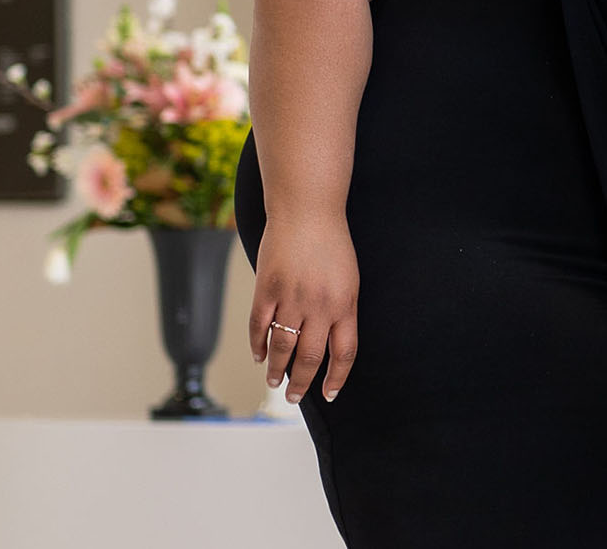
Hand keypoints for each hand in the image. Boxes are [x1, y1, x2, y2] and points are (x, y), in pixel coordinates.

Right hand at [248, 212, 360, 403]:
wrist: (308, 211)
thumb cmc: (332, 245)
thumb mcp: (348, 280)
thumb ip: (340, 311)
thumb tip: (329, 345)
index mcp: (346, 304)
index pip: (344, 352)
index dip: (337, 377)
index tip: (329, 393)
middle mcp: (320, 305)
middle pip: (311, 357)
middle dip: (302, 383)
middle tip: (293, 397)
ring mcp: (292, 298)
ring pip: (282, 347)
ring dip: (276, 369)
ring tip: (273, 382)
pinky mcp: (266, 289)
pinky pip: (259, 326)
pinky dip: (258, 345)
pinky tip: (258, 356)